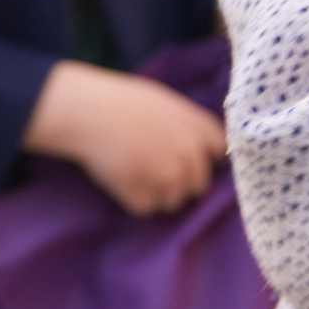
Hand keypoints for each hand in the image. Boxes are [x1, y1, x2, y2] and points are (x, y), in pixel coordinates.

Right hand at [22, 60, 225, 215]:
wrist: (89, 111)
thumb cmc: (122, 101)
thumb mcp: (166, 102)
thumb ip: (188, 125)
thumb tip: (200, 147)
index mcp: (199, 129)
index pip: (219, 153)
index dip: (204, 158)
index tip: (187, 158)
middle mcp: (191, 156)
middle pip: (198, 185)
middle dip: (180, 181)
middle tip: (152, 167)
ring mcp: (169, 178)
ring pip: (173, 201)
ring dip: (157, 193)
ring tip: (134, 171)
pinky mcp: (146, 195)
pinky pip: (147, 208)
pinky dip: (133, 198)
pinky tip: (120, 178)